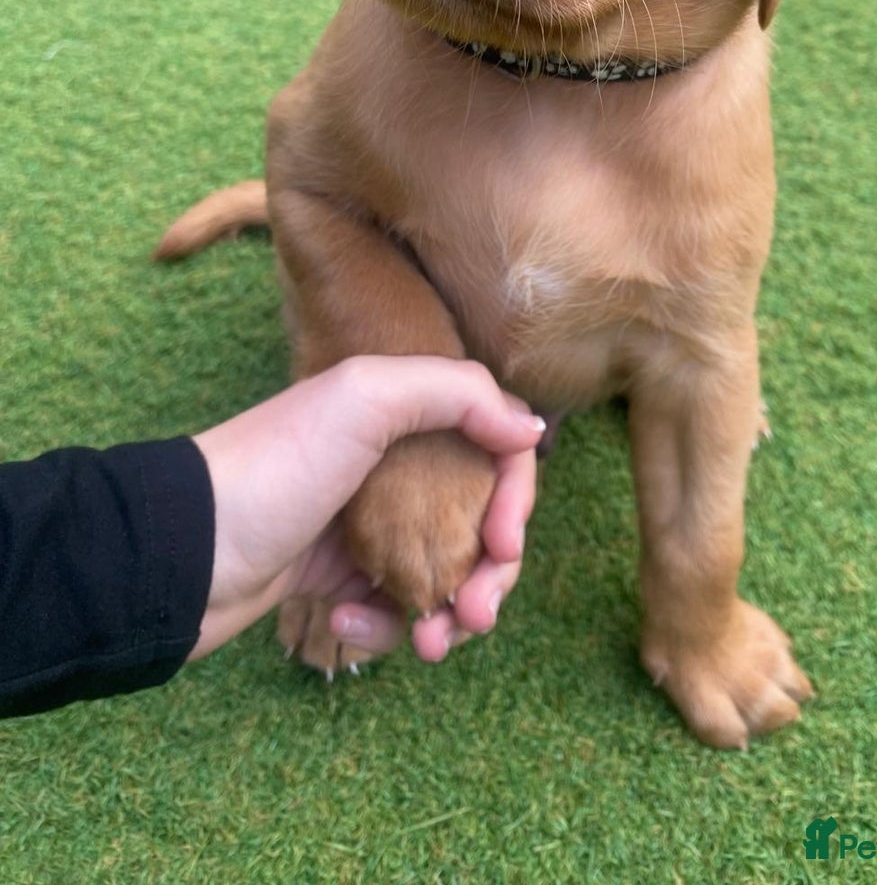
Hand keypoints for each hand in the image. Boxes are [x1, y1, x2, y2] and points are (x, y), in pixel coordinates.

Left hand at [190, 357, 542, 661]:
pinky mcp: (338, 579)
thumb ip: (455, 393)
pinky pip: (390, 611)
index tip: (505, 542)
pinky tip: (350, 625)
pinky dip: (383, 628)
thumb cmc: (276, 465)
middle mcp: (394, 467)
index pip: (497, 450)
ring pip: (444, 574)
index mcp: (406, 416)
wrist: (182, 548)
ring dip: (451, 613)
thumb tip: (530, 427)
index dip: (516, 497)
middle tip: (478, 616)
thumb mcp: (364, 398)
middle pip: (480, 522)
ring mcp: (367, 526)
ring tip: (434, 646)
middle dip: (493, 575)